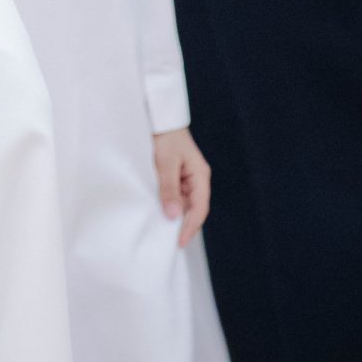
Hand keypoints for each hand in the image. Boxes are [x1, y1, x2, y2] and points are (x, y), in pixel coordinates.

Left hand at [153, 126, 210, 247]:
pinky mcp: (178, 176)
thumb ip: (169, 189)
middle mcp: (197, 179)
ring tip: (165, 233)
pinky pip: (177, 196)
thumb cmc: (165, 137)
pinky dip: (171, 206)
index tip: (179, 242)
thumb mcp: (166, 163)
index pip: (199, 208)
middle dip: (184, 225)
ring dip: (177, 216)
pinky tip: (161, 213)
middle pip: (194, 209)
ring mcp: (188, 178)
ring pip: (185, 204)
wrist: (160, 118)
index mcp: (200, 176)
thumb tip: (174, 215)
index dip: (190, 227)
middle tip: (171, 243)